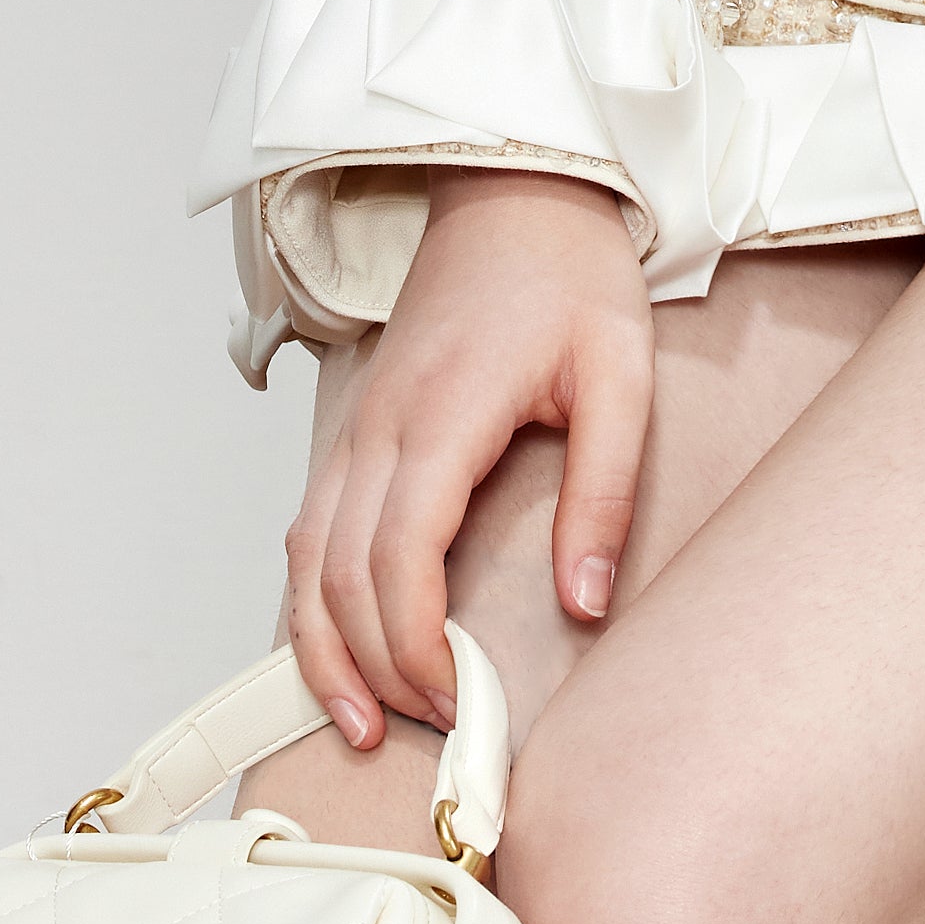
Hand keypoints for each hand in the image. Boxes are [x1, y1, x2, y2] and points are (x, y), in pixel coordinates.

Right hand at [286, 168, 652, 750]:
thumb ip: (603, 493)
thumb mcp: (621, 377)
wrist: (516, 190)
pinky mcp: (357, 429)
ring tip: (359, 720)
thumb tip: (585, 604)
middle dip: (372, 667)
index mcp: (442, 415)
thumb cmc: (571, 277)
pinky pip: (309, 528)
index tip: (455, 701)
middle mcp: (379, 427)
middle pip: (338, 575)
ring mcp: (357, 427)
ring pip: (304, 557)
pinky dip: (313, 598)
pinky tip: (340, 644)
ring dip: (322, 646)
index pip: (399, 558)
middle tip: (425, 733)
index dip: (415, 645)